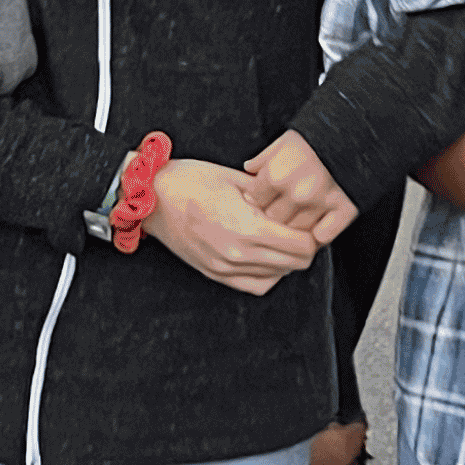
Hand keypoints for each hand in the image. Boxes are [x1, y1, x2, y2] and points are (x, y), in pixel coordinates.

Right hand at [145, 159, 319, 294]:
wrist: (151, 197)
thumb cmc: (190, 180)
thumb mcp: (237, 179)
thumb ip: (270, 195)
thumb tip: (297, 203)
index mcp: (248, 227)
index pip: (303, 245)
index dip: (312, 232)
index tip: (309, 220)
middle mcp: (238, 253)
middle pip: (296, 263)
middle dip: (304, 246)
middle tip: (299, 229)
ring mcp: (225, 268)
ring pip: (278, 276)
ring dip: (287, 260)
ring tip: (281, 239)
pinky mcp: (215, 274)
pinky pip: (255, 285)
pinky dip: (268, 274)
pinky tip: (265, 255)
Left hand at [242, 131, 357, 244]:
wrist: (357, 133)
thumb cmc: (318, 137)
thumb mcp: (285, 140)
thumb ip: (263, 157)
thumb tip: (248, 170)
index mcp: (277, 174)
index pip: (256, 200)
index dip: (260, 197)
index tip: (267, 194)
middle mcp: (297, 193)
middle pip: (273, 219)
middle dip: (276, 212)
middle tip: (284, 204)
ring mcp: (320, 205)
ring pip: (296, 231)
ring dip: (297, 224)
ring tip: (301, 213)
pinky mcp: (344, 211)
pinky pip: (324, 236)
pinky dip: (319, 234)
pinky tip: (319, 224)